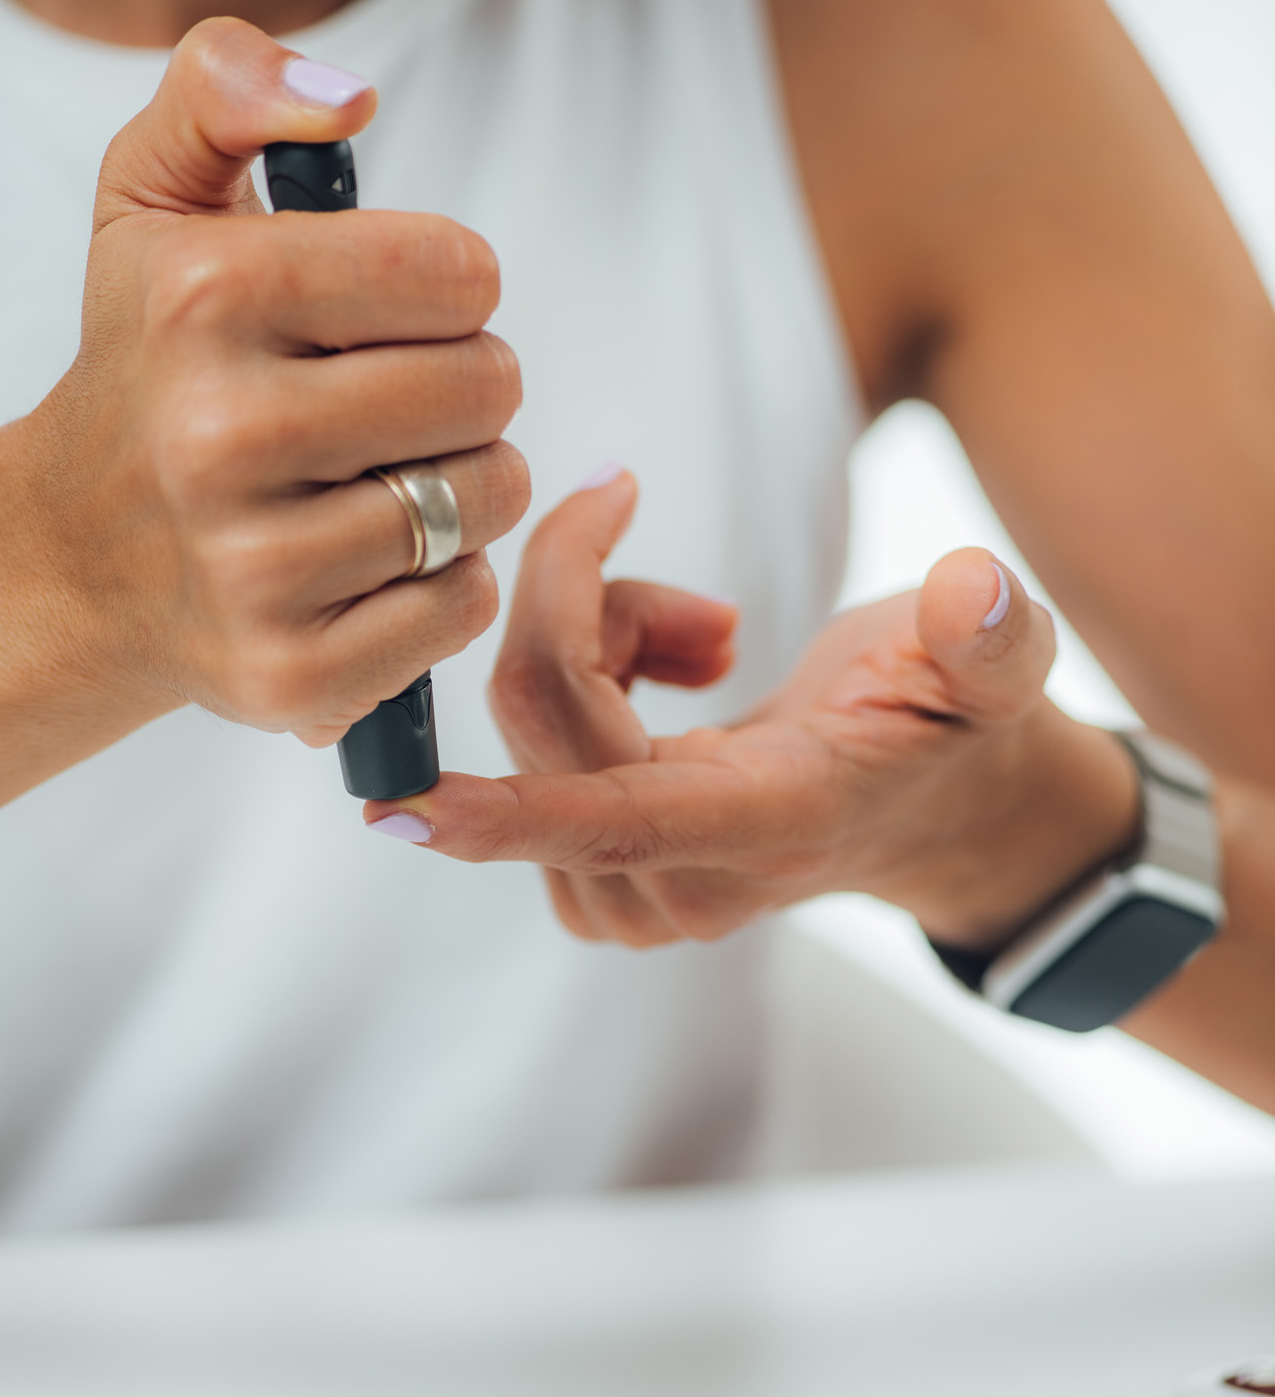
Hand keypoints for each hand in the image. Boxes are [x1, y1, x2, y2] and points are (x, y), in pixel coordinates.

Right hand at [29, 17, 527, 744]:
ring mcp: (254, 569)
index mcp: (207, 296)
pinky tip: (376, 563)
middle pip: (489, 386)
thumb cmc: (149, 373)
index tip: (396, 315)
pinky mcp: (292, 673)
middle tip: (396, 406)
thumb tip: (347, 94)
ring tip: (389, 479)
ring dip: (467, 484)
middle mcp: (222, 435)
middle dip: (465, 387)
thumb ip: (225, 89)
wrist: (79, 561)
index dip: (451, 290)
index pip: (460, 272)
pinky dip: (446, 581)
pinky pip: (464, 604)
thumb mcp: (150, 203)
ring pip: (488, 499)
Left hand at [364, 471, 1137, 948]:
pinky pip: (531, 736)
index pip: (614, 822)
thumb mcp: (995, 676)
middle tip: (632, 508)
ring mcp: (627, 889)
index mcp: (766, 829)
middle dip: (581, 587)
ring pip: (531, 713)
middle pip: (547, 714)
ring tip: (703, 634)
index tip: (401, 805)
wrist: (928, 808)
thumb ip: (991, 640)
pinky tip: (668, 668)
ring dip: (600, 632)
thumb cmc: (952, 730)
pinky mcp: (593, 872)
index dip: (508, 809)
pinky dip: (587, 668)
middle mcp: (679, 880)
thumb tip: (973, 591)